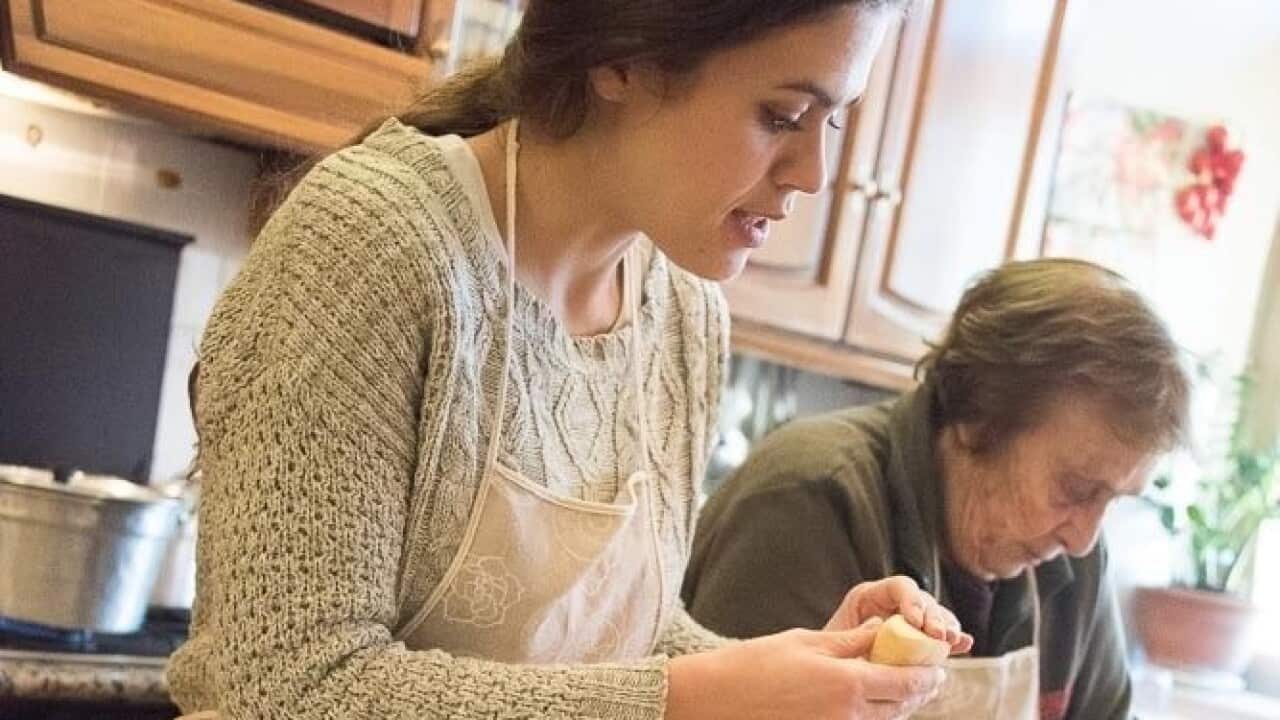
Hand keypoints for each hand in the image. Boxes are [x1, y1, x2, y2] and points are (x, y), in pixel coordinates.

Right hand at [666, 620, 945, 719]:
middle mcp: (849, 715)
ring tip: (901, 688)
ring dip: (898, 705)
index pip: (907, 683)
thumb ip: (851, 641)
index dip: (928, 675)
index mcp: (848, 684)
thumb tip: (883, 631)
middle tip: (925, 676)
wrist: (717, 700)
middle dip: (919, 691)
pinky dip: (872, 716)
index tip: (937, 666)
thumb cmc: (757, 663)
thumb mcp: (807, 641)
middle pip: (901, 707)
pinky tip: (867, 702)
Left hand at [824, 576, 973, 655]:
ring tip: (951, 642)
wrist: (832, 677)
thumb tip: (881, 628)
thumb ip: (860, 634)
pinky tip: (965, 645)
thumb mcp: (840, 642)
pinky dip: (954, 642)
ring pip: (937, 617)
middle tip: (938, 635)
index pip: (899, 587)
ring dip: (947, 628)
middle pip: (923, 601)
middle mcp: (893, 605)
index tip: (916, 622)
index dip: (911, 600)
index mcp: (870, 597)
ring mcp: (910, 623)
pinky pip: (941, 638)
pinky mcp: (920, 642)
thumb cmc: (829, 656)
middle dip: (934, 617)